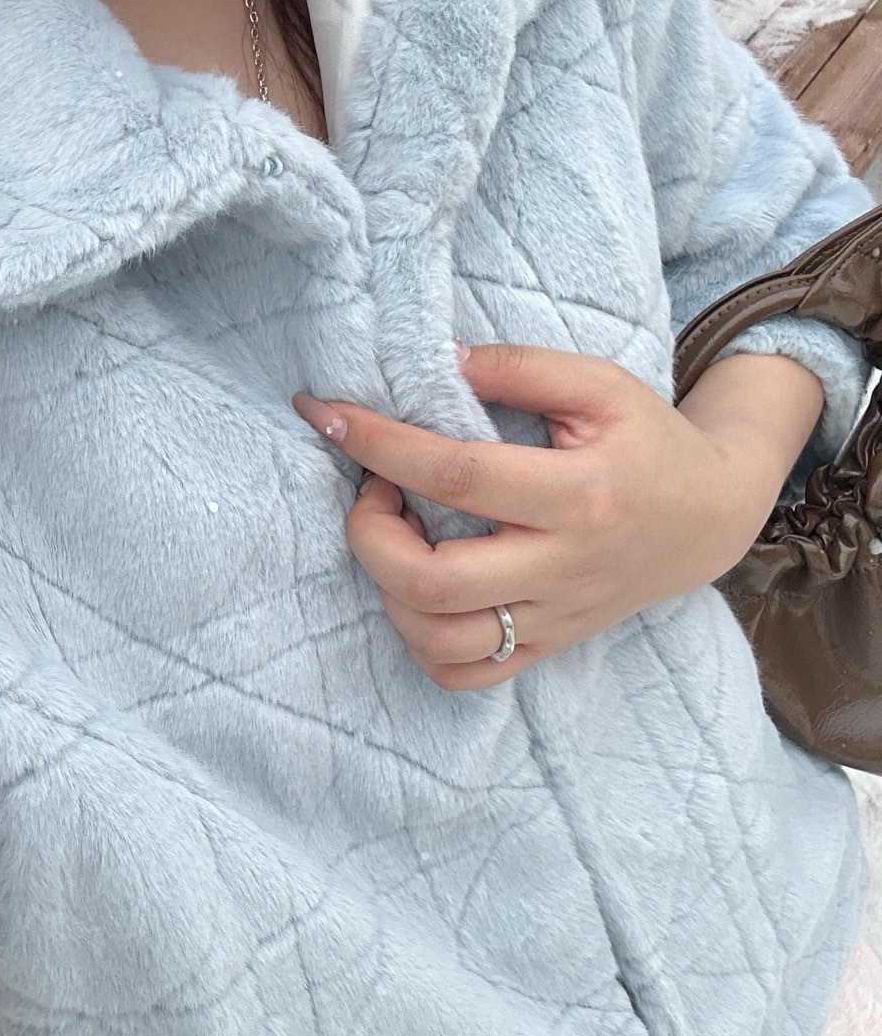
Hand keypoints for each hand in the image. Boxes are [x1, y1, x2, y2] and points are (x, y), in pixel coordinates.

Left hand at [292, 342, 824, 690]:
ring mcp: (552, 617)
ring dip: (388, 589)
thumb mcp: (599, 385)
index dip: (378, 443)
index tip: (327, 415)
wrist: (709, 517)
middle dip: (370, 533)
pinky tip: (416, 590)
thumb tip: (435, 360)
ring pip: (439, 640)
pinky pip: (463, 674)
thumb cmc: (646, 441)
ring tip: (395, 537)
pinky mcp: (545, 646)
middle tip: (373, 488)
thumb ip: (517, 369)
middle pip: (434, 581)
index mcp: (578, 496)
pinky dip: (419, 640)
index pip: (457, 475)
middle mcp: (562, 568)